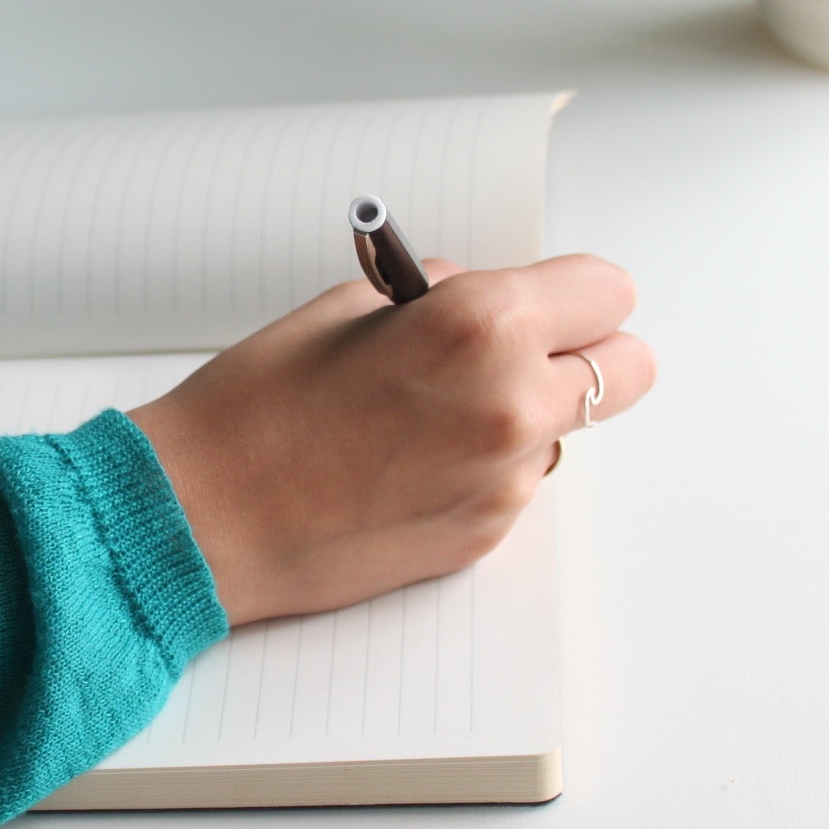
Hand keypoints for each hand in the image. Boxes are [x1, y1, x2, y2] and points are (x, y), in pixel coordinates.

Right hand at [128, 256, 653, 626]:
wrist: (200, 517)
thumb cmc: (252, 408)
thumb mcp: (346, 310)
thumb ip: (437, 298)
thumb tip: (478, 299)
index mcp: (482, 325)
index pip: (606, 290)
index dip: (572, 290)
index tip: (545, 296)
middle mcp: (513, 404)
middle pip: (628, 369)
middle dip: (584, 353)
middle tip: (522, 351)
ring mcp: (505, 482)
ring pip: (565, 432)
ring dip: (524, 415)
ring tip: (429, 417)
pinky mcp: (484, 538)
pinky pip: (514, 484)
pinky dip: (480, 468)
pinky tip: (404, 466)